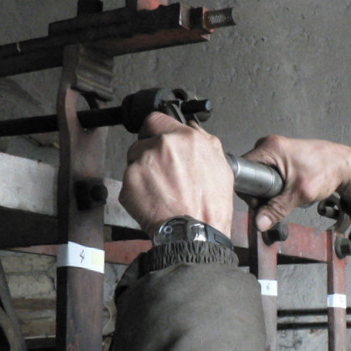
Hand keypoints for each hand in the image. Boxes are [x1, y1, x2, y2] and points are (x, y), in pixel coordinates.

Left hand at [119, 112, 233, 235]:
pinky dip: (137, 190)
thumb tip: (193, 129)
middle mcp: (162, 145)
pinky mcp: (130, 181)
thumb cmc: (211, 206)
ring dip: (143, 171)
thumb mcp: (222, 167)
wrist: (196, 232)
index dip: (156, 131)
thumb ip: (205, 142)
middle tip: (163, 174)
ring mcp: (144, 162)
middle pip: (143, 141)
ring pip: (134, 160)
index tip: (156, 139)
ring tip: (160, 190)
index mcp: (186, 138)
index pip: (156, 119)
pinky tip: (153, 200)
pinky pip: (129, 180)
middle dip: (150, 154)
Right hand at [242, 135, 350, 230]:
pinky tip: (288, 189)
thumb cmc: (327, 171)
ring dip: (269, 190)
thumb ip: (276, 209)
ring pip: (260, 176)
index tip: (260, 201)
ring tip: (286, 193)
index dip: (247, 189)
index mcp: (270, 147)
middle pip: (251, 174)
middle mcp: (270, 145)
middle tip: (277, 199)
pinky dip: (276, 185)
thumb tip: (259, 223)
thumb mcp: (299, 194)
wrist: (346, 166)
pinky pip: (269, 173)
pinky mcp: (282, 156)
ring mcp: (276, 149)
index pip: (243, 169)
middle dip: (260, 192)